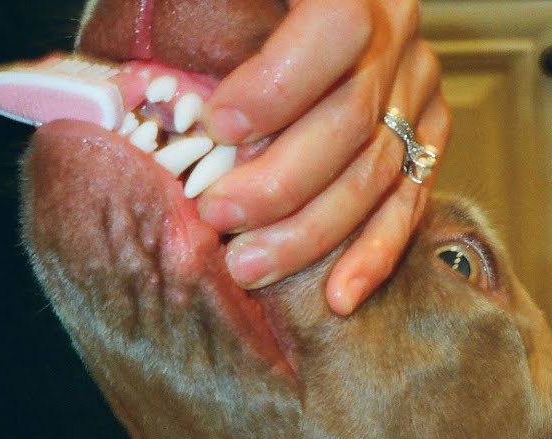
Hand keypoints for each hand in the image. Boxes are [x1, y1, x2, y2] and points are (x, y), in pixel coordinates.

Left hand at [196, 0, 449, 314]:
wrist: (317, 4)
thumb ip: (187, 18)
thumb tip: (124, 84)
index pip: (337, 29)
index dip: (280, 86)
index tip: (219, 127)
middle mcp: (399, 28)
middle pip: (354, 118)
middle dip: (282, 181)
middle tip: (218, 217)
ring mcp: (418, 83)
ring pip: (380, 170)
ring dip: (313, 231)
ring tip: (250, 265)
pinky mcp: (428, 127)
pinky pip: (410, 198)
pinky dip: (374, 253)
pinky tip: (339, 296)